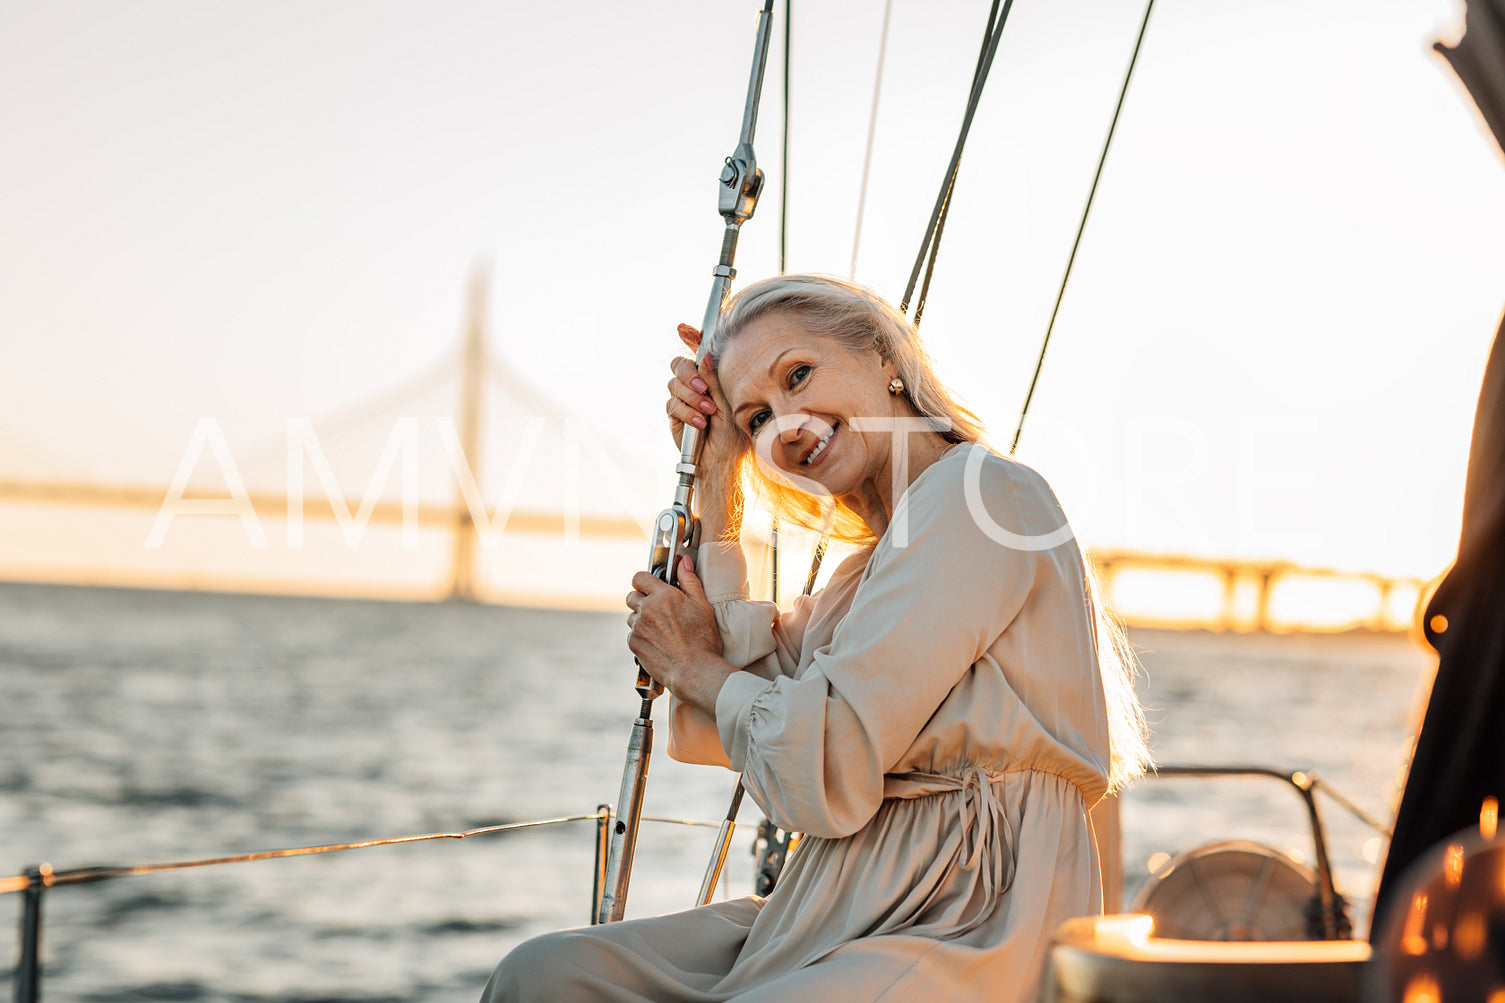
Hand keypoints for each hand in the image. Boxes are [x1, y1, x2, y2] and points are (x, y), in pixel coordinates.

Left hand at [626, 557, 734, 714]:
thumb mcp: (702, 605)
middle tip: (657, 609)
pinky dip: (641, 636)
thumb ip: (689, 580)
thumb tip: (683, 562)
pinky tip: (656, 642)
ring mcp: (638, 627)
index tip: (649, 585)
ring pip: (632, 617)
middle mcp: (647, 609)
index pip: (640, 577)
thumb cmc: (702, 639)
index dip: (644, 580)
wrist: (693, 670)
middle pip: (632, 596)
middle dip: (641, 600)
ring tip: (660, 630)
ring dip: (641, 619)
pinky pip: (632, 634)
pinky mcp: (634, 644)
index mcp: (663, 596)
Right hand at [665, 325, 742, 474]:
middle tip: (703, 388)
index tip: (683, 328)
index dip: (689, 337)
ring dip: (692, 397)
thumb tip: (706, 356)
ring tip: (708, 412)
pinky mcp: (674, 414)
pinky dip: (687, 412)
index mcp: (710, 377)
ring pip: (674, 384)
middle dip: (689, 374)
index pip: (698, 352)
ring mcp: (682, 398)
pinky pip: (673, 404)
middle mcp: (694, 384)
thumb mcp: (729, 402)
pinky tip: (700, 423)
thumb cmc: (733, 432)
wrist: (722, 460)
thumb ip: (715, 379)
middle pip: (679, 364)